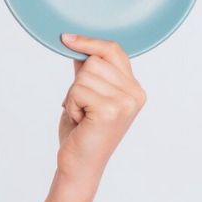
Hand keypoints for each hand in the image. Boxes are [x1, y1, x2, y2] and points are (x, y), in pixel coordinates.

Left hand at [55, 33, 145, 183]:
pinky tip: (80, 120)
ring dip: (73, 95)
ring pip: (84, 75)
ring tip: (82, 115)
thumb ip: (88, 71)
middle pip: (94, 61)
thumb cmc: (82, 130)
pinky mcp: (111, 110)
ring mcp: (125, 102)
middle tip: (83, 107)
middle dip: (79, 82)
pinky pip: (77, 89)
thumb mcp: (88, 94)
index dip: (90, 42)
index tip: (67, 39)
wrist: (79, 162)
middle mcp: (135, 93)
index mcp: (134, 88)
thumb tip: (78, 44)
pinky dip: (71, 105)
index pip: (113, 50)